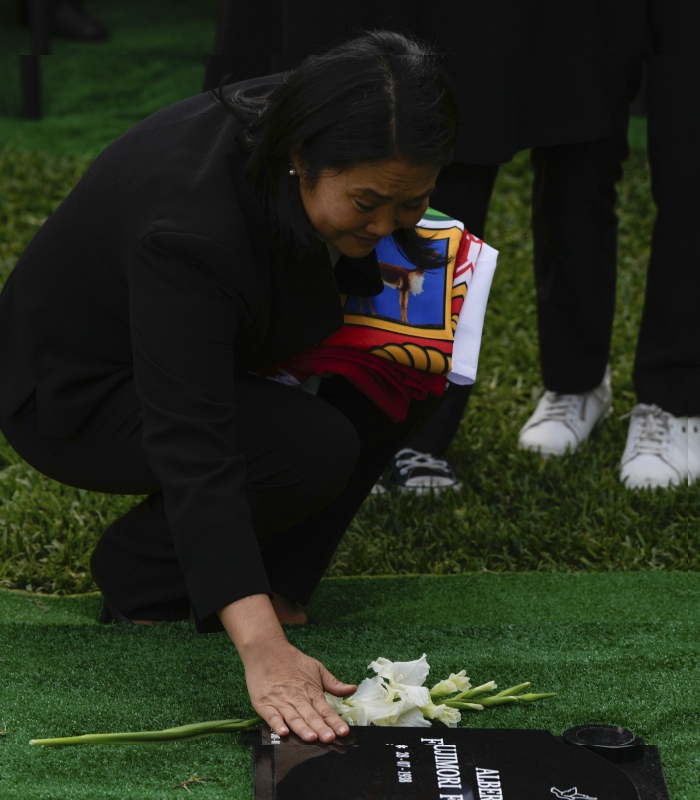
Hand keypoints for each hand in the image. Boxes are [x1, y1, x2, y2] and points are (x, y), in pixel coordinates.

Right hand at [217, 594, 355, 742]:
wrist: (266, 649)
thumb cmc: (292, 660)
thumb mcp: (316, 668)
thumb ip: (333, 683)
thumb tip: (352, 689)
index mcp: (311, 691)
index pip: (325, 710)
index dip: (335, 722)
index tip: (344, 732)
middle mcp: (297, 698)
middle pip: (311, 716)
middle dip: (321, 728)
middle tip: (330, 739)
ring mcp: (280, 701)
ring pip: (293, 718)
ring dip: (302, 729)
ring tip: (311, 738)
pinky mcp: (264, 703)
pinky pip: (271, 716)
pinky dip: (277, 724)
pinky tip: (283, 732)